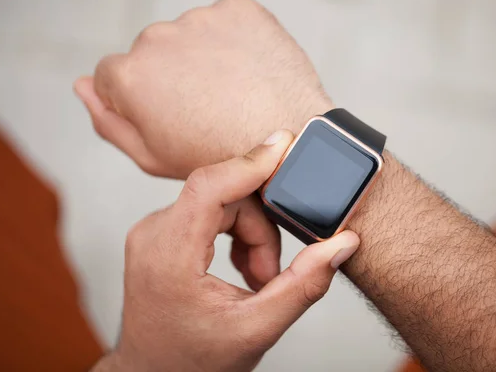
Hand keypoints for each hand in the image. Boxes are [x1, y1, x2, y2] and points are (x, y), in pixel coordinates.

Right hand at [74, 0, 332, 178]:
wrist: (287, 142)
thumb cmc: (218, 156)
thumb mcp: (152, 157)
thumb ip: (108, 121)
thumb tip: (80, 86)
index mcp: (129, 74)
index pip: (112, 74)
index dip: (141, 99)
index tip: (169, 116)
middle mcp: (157, 37)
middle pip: (152, 52)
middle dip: (170, 74)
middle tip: (206, 108)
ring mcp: (200, 19)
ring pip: (190, 35)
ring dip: (203, 56)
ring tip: (232, 93)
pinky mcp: (238, 9)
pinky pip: (226, 22)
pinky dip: (234, 42)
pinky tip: (249, 73)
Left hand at [92, 131, 359, 371]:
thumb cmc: (194, 362)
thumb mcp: (257, 330)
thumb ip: (305, 284)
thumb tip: (342, 244)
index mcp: (169, 257)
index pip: (209, 186)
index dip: (250, 161)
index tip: (284, 144)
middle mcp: (153, 234)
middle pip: (225, 197)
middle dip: (261, 230)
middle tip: (271, 274)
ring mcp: (153, 232)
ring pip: (220, 203)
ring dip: (250, 234)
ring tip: (257, 278)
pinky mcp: (161, 234)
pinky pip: (208, 212)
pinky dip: (234, 234)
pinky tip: (241, 268)